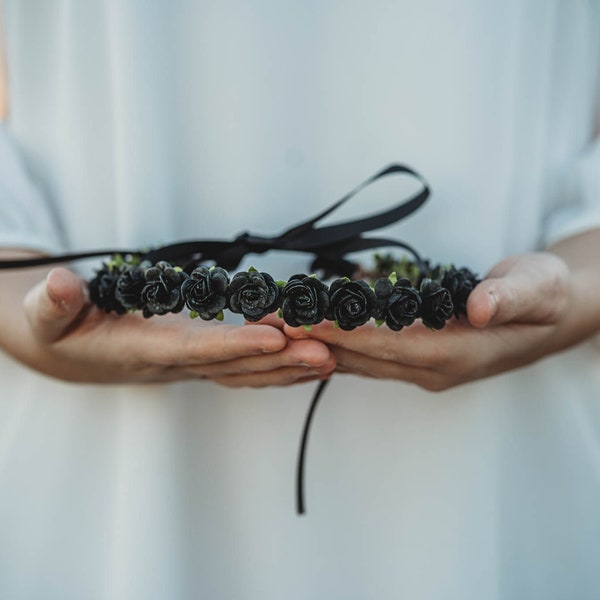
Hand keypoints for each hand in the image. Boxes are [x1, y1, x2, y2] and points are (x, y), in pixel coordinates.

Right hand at [1, 263, 334, 386]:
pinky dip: (278, 364)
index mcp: (144, 350)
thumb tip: (59, 286)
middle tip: (330, 350)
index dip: (236, 344)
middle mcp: (176, 362)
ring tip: (334, 357)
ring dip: (290, 366)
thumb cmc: (59, 330)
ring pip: (247, 370)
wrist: (71, 352)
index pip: (196, 348)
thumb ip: (52, 304)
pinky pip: (245, 365)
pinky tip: (307, 359)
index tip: (276, 336)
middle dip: (282, 360)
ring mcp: (193, 362)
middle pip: (236, 365)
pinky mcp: (201, 356)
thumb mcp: (44, 315)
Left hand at [284, 250, 595, 390]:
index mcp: (458, 354)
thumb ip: (508, 298)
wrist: (551, 317)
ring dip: (318, 342)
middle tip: (267, 320)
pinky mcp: (418, 360)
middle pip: (363, 356)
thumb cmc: (544, 299)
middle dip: (314, 338)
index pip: (389, 344)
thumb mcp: (537, 289)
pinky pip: (369, 356)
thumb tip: (476, 308)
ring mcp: (424, 368)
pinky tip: (311, 330)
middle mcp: (434, 369)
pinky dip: (338, 342)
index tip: (302, 319)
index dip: (344, 331)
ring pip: (361, 359)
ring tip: (275, 324)